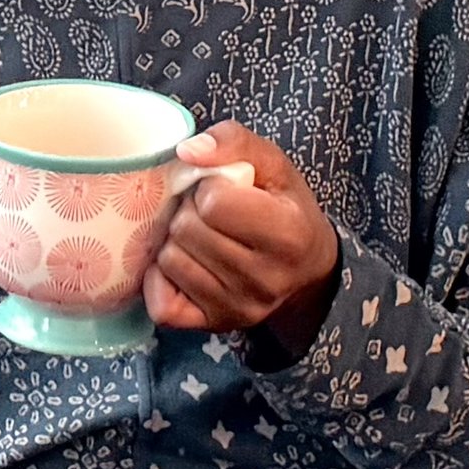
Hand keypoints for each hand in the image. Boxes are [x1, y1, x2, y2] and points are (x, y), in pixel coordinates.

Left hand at [142, 121, 339, 355]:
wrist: (307, 271)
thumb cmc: (286, 208)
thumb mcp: (273, 165)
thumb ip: (234, 142)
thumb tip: (186, 151)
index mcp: (288, 236)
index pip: (214, 203)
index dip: (208, 187)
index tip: (221, 190)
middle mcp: (265, 280)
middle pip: (187, 231)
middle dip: (189, 211)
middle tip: (208, 213)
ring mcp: (238, 308)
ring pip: (169, 261)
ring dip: (176, 241)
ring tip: (200, 236)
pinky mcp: (214, 326)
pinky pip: (161, 304)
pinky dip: (161, 279)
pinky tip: (184, 263)